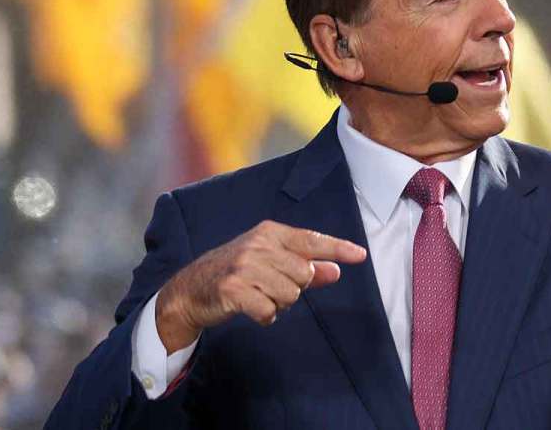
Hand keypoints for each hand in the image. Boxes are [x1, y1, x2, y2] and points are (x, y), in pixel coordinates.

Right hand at [156, 220, 366, 351]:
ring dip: (279, 304)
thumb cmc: (236, 273)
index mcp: (269, 233)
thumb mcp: (269, 263)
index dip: (338, 248)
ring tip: (259, 296)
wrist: (189, 289)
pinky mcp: (233, 289)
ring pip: (290, 295)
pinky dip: (265, 316)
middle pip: (304, 274)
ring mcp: (245, 267)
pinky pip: (269, 311)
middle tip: (271, 287)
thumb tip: (336, 271)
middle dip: (294, 288)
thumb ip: (304, 266)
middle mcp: (258, 245)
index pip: (311, 240)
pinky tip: (252, 309)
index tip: (360, 255)